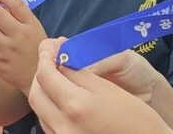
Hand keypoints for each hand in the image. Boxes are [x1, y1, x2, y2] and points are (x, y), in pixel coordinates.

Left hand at [29, 41, 172, 133]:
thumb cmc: (136, 114)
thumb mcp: (109, 89)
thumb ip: (82, 74)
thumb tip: (62, 60)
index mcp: (76, 105)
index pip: (47, 76)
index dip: (46, 57)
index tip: (50, 46)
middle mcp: (63, 125)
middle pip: (37, 94)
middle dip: (40, 73)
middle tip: (50, 58)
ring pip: (39, 110)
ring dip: (43, 90)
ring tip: (55, 75)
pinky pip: (47, 124)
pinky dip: (49, 107)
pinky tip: (61, 98)